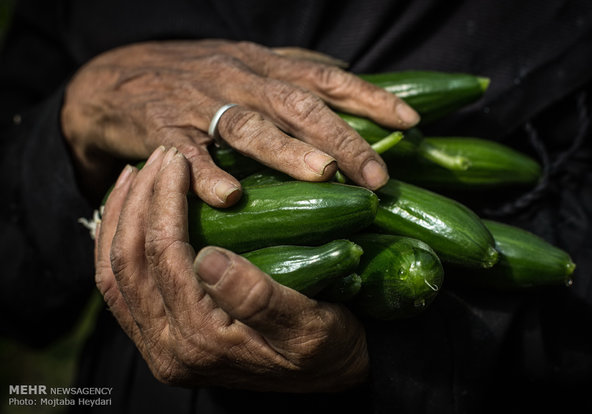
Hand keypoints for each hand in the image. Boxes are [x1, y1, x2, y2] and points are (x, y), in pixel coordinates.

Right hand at [62, 40, 418, 203]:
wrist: (116, 79)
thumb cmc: (194, 77)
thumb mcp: (247, 64)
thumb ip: (293, 70)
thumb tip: (345, 72)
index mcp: (264, 67)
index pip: (327, 79)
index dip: (370, 98)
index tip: (410, 122)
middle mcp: (238, 79)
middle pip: (297, 105)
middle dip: (341, 139)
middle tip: (376, 175)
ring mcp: (200, 103)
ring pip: (248, 124)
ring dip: (285, 150)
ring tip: (321, 175)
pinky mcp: (162, 129)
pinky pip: (186, 152)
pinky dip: (206, 173)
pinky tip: (230, 196)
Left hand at [95, 146, 368, 391]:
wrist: (326, 376)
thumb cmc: (327, 346)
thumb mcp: (309, 325)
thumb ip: (258, 298)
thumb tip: (208, 258)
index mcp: (202, 343)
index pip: (164, 259)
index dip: (164, 202)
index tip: (177, 159)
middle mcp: (169, 350)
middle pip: (126, 264)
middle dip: (137, 201)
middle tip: (158, 156)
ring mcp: (159, 347)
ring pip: (112, 275)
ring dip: (118, 220)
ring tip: (136, 175)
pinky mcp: (159, 338)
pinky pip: (119, 288)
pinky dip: (115, 244)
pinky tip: (130, 213)